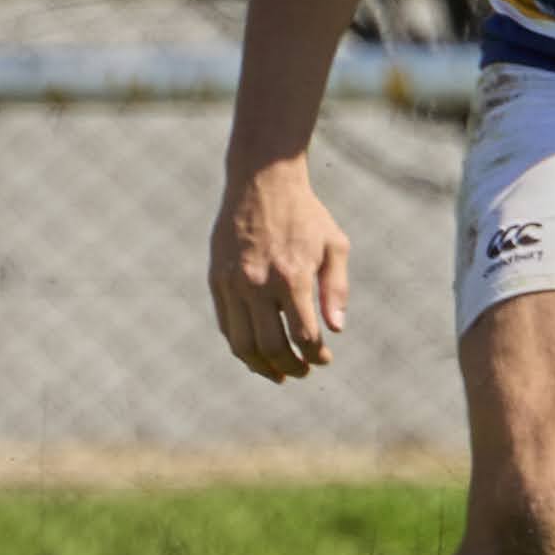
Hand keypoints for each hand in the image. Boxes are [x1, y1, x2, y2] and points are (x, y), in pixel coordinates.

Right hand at [210, 158, 351, 381]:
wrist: (261, 182)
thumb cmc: (305, 214)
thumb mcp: (335, 245)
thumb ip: (336, 289)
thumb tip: (336, 330)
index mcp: (292, 276)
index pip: (304, 335)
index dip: (316, 356)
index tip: (324, 359)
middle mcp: (258, 284)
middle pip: (271, 347)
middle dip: (290, 367)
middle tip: (303, 372)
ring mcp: (233, 283)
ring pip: (241, 344)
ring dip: (260, 366)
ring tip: (278, 373)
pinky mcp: (217, 280)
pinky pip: (226, 325)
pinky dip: (241, 345)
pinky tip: (257, 351)